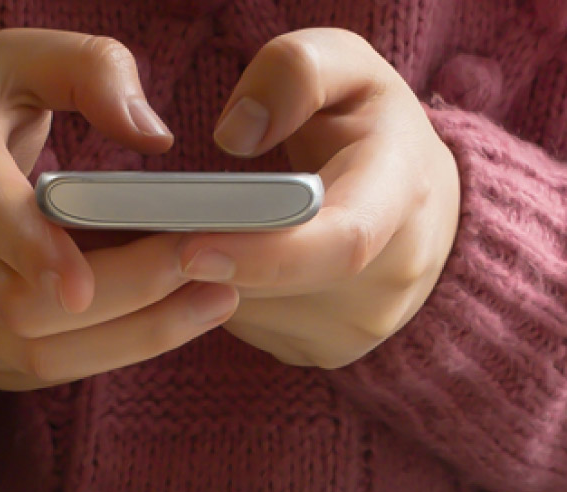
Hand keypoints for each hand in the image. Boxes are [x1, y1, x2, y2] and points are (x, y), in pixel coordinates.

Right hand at [0, 30, 238, 390]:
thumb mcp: (10, 63)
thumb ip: (87, 70)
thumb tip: (155, 134)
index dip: (31, 251)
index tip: (82, 283)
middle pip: (29, 303)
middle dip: (129, 288)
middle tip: (212, 259)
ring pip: (43, 353)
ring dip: (139, 333)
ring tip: (217, 297)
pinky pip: (52, 373)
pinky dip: (120, 350)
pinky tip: (178, 317)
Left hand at [178, 29, 460, 369]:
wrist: (423, 201)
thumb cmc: (372, 123)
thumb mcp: (347, 65)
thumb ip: (295, 73)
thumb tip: (236, 135)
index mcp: (403, 194)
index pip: (341, 242)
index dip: (265, 252)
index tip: (189, 247)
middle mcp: (394, 275)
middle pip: (280, 285)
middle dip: (207, 259)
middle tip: (142, 226)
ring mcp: (364, 325)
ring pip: (256, 311)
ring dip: (205, 279)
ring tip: (173, 231)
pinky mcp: (331, 351)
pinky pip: (255, 328)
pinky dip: (220, 295)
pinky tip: (211, 257)